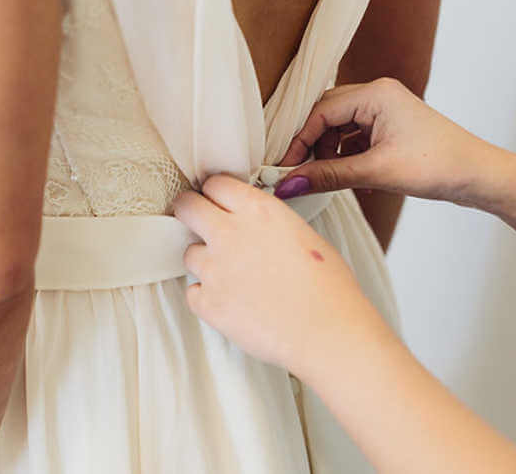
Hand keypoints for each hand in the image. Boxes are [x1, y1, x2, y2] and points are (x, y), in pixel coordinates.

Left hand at [173, 175, 392, 374]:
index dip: (215, 193)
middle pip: (186, 206)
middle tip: (201, 225)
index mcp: (259, 210)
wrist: (327, 331)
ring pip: (189, 253)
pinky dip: (206, 297)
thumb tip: (255, 226)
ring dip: (205, 261)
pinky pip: (192, 292)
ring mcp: (215, 269)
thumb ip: (269, 222)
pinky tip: (231, 302)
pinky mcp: (208, 303)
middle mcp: (230, 233)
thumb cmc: (328, 286)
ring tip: (233, 276)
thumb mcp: (303, 234)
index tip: (217, 202)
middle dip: (191, 212)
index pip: (215, 183)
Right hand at [275, 78, 491, 206]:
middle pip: (327, 116)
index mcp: (375, 93)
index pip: (320, 112)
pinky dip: (348, 158)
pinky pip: (356, 138)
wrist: (479, 176)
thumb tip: (287, 185)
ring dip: (330, 154)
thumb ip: (328, 176)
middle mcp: (378, 94)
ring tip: (332, 180)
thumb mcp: (376, 172)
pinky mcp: (391, 127)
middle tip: (298, 174)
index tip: (283, 169)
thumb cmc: (437, 165)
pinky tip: (355, 181)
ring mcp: (386, 110)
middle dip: (312, 146)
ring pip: (340, 128)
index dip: (298, 141)